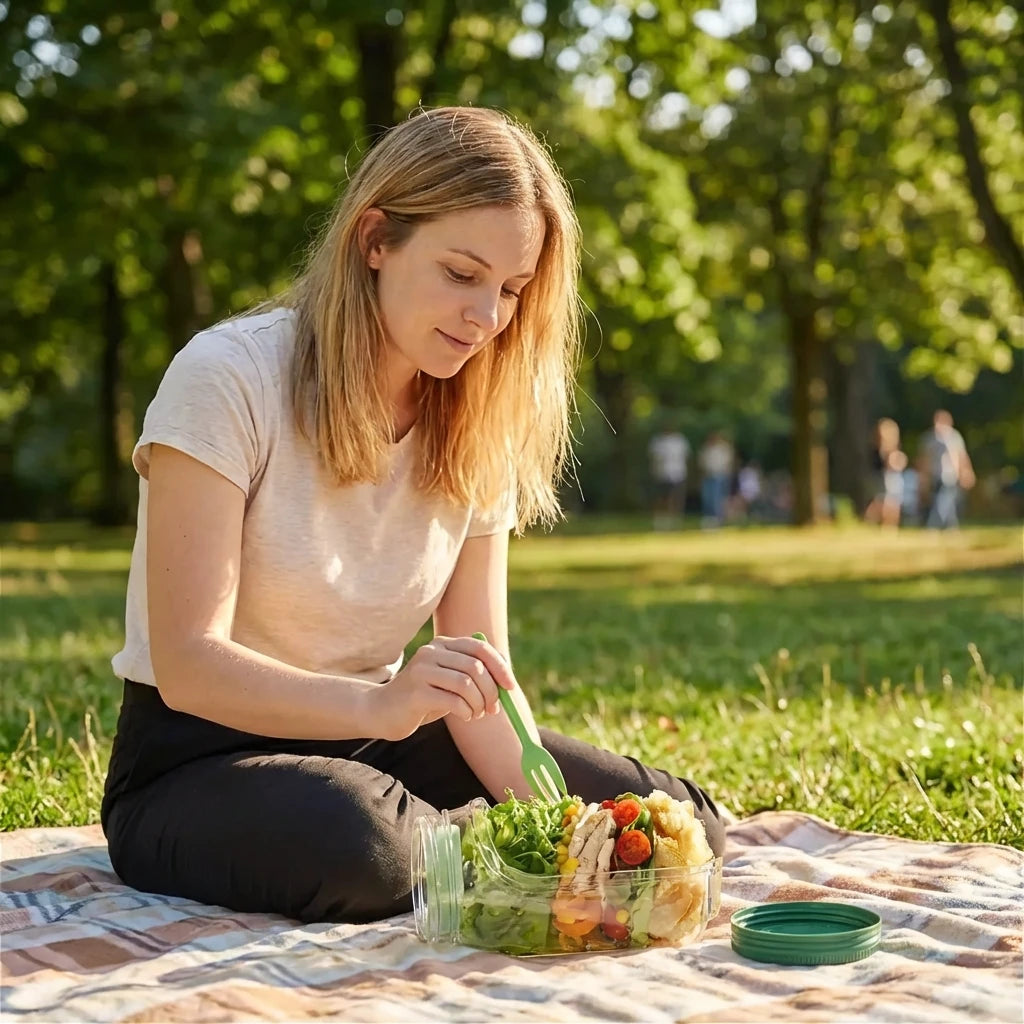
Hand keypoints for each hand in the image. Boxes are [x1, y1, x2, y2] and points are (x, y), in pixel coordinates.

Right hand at [369, 634, 515, 740]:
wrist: (382, 711)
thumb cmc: (423, 698)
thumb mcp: (449, 682)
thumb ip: (473, 676)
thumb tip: (506, 682)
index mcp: (442, 645)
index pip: (480, 648)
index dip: (499, 666)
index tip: (510, 686)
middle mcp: (431, 652)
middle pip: (476, 667)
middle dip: (491, 691)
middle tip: (492, 708)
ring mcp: (421, 670)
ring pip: (466, 684)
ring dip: (479, 704)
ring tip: (476, 714)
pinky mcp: (416, 692)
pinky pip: (454, 701)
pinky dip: (467, 711)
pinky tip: (464, 717)